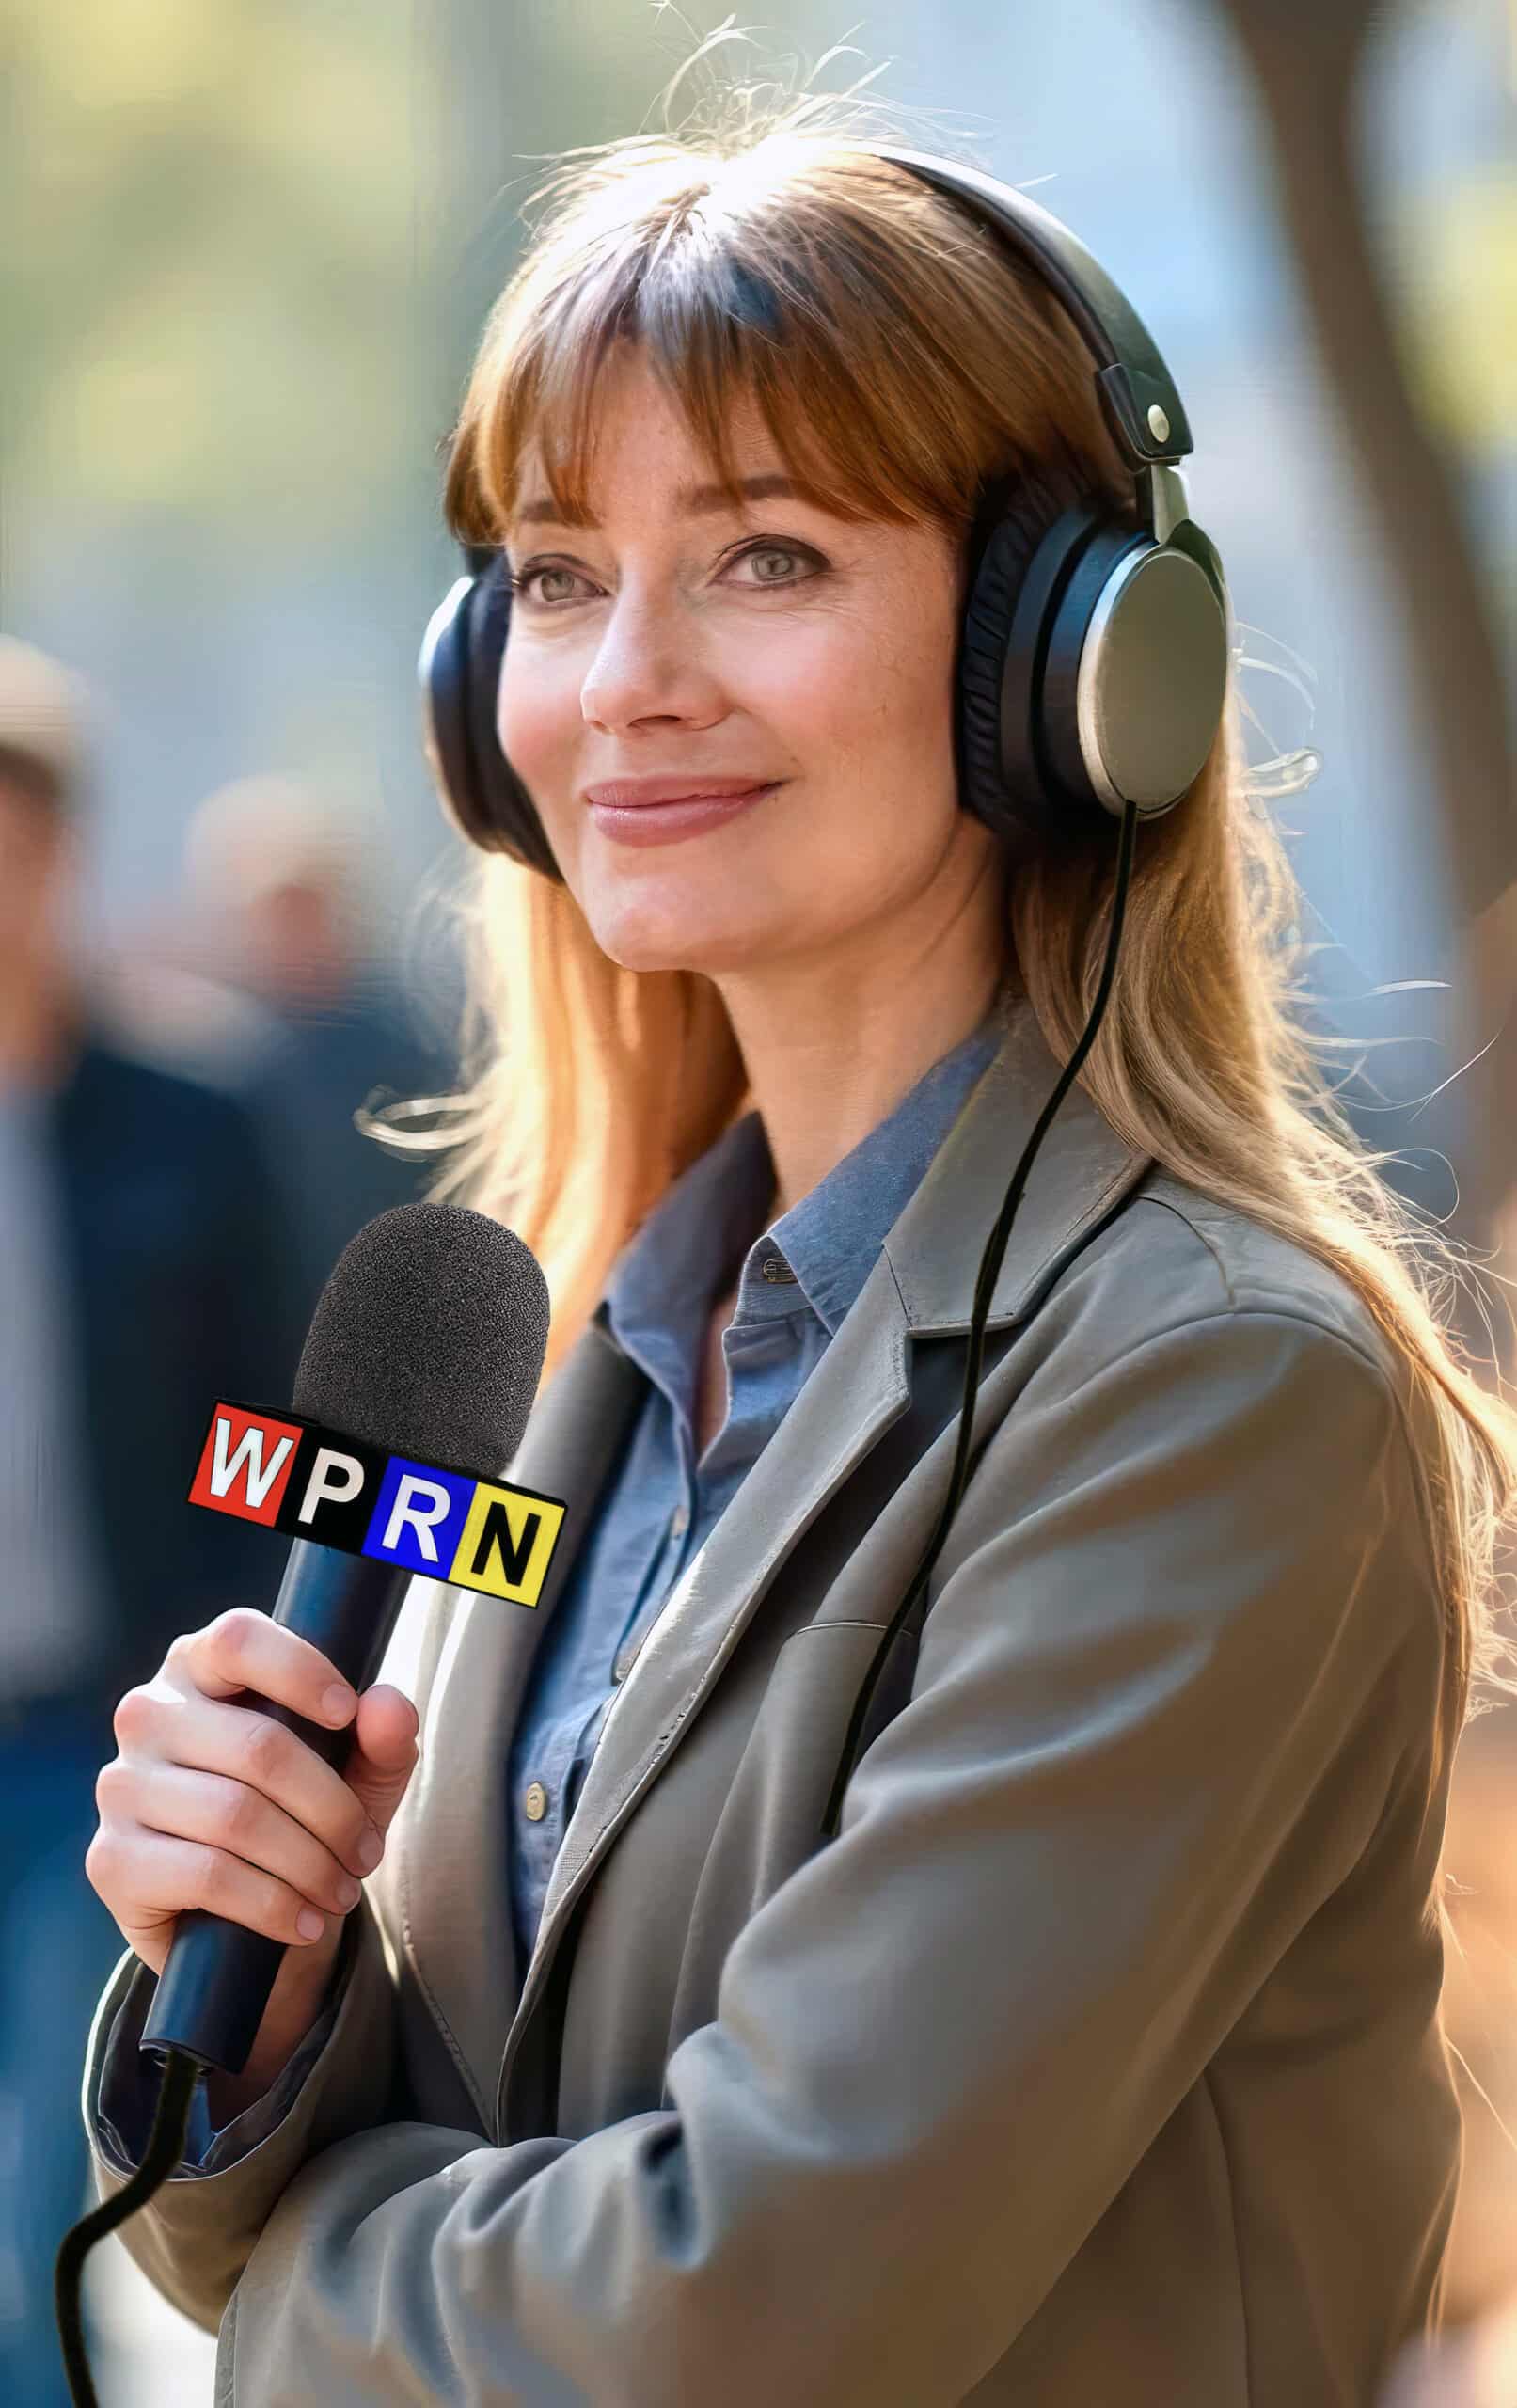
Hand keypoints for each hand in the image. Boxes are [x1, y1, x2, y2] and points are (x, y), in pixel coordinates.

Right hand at [87, 1608, 418, 2099]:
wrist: (239, 1921)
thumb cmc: (300, 1815)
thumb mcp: (356, 1775)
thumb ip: (382, 1737)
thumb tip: (389, 1704)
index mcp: (200, 1668)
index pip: (238, 1640)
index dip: (299, 1671)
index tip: (347, 1714)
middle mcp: (148, 1716)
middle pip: (257, 1746)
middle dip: (332, 1810)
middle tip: (366, 1853)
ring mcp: (121, 1787)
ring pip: (235, 1816)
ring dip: (309, 1864)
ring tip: (342, 1891)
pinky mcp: (112, 1860)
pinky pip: (207, 1875)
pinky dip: (273, 1904)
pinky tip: (303, 1921)